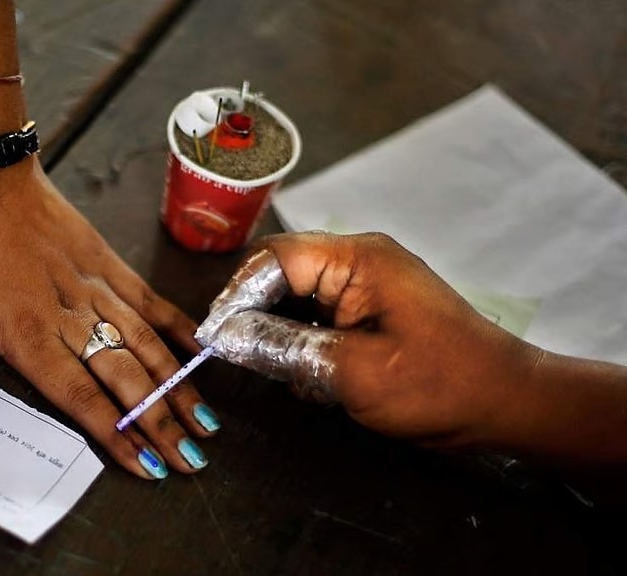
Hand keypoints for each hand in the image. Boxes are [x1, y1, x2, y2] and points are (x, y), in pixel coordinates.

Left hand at [0, 157, 219, 478]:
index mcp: (25, 330)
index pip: (79, 395)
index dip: (115, 434)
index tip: (148, 465)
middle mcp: (68, 314)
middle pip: (124, 378)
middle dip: (159, 424)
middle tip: (193, 460)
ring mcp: (93, 286)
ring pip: (145, 345)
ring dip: (177, 386)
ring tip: (206, 422)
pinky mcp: (104, 261)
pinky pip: (147, 299)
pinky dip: (176, 326)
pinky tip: (199, 351)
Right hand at [196, 231, 542, 448]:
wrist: (507, 404)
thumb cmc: (441, 384)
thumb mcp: (351, 372)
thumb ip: (282, 348)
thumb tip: (225, 337)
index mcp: (358, 259)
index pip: (274, 257)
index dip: (237, 294)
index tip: (215, 336)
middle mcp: (359, 261)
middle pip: (280, 273)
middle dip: (256, 314)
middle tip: (239, 355)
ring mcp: (366, 284)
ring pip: (295, 297)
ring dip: (280, 333)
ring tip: (285, 372)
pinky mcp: (370, 309)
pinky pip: (317, 316)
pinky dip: (303, 343)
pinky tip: (311, 375)